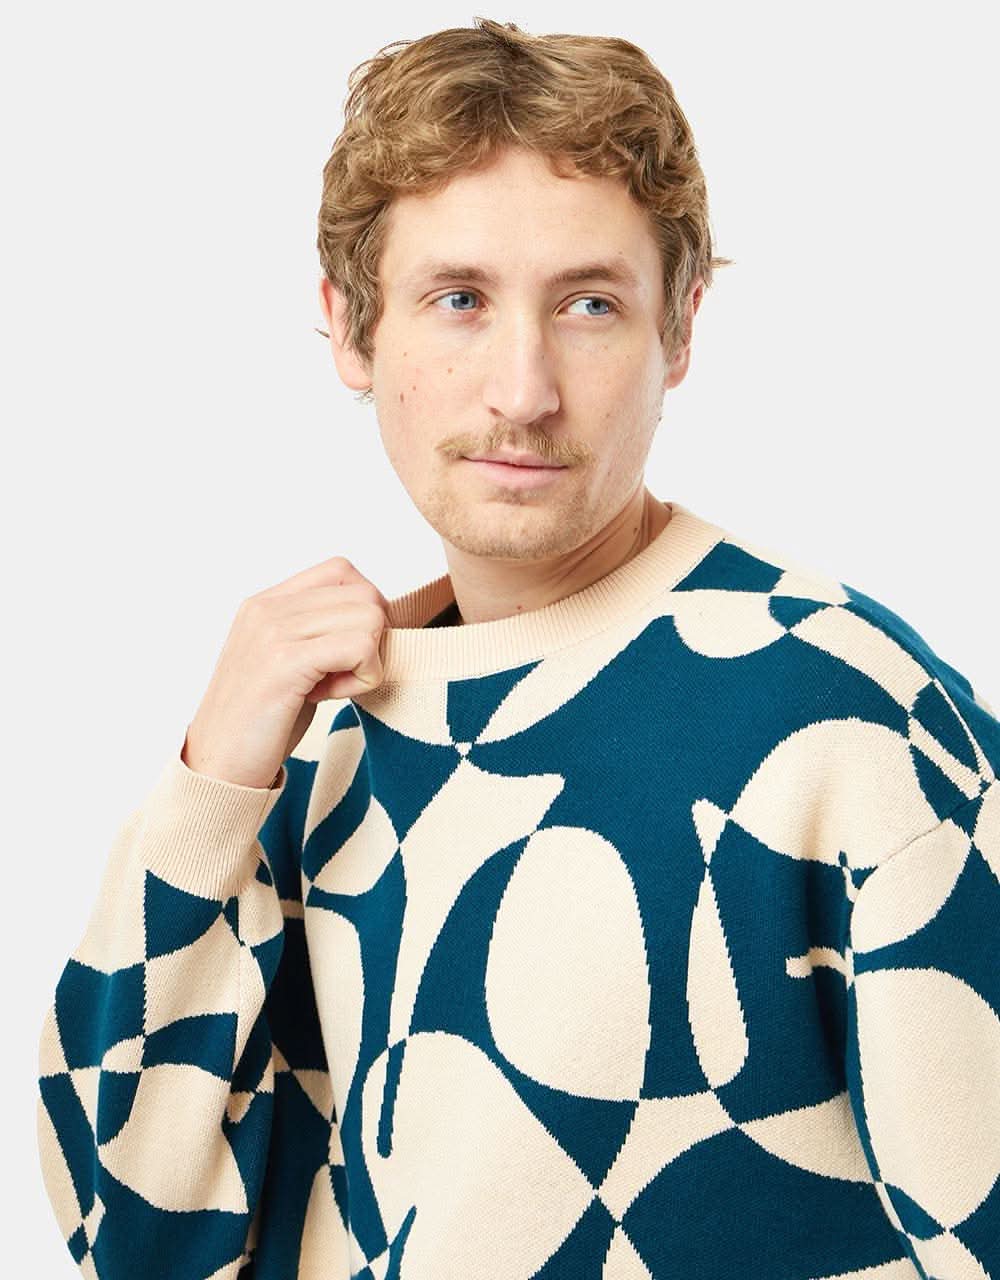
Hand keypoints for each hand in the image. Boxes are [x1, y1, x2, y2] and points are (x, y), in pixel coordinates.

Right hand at [182, 555, 389, 787]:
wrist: (219, 766)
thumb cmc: (261, 722)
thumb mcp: (289, 662)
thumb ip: (320, 633)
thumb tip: (378, 621)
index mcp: (266, 603)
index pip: (342, 571)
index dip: (366, 609)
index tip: (352, 652)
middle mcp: (267, 608)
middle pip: (365, 594)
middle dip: (373, 639)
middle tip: (344, 676)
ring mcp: (273, 631)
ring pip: (369, 618)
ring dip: (369, 661)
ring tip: (334, 688)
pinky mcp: (284, 662)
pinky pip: (360, 647)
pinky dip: (363, 676)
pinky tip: (333, 696)